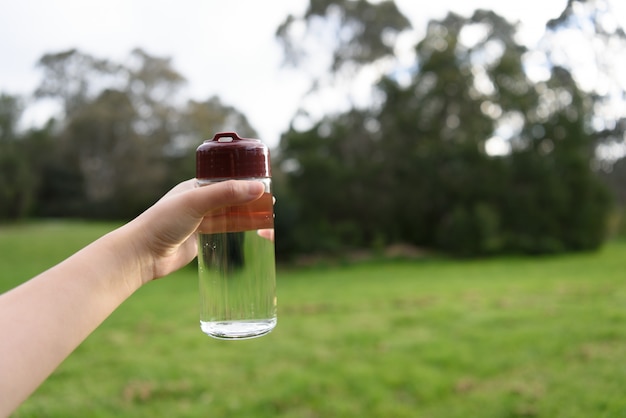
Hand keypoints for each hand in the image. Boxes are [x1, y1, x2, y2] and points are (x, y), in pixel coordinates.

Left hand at [130, 179, 265, 282]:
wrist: (142, 254)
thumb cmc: (163, 222)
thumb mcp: (196, 203)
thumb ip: (227, 194)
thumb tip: (259, 188)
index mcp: (195, 186)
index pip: (225, 177)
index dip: (244, 179)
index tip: (264, 181)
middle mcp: (198, 201)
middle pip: (230, 197)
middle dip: (250, 198)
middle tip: (270, 201)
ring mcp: (199, 220)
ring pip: (229, 215)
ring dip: (248, 214)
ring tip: (267, 216)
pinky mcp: (200, 239)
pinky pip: (224, 231)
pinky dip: (240, 229)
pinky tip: (252, 231)